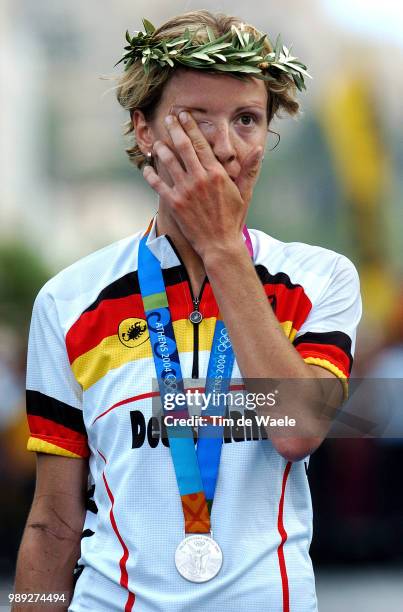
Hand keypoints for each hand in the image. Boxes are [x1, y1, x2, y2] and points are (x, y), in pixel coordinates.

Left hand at [142, 111, 262, 259]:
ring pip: (169, 162)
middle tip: (169, 118)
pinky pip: (158, 185)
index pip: (202, 143)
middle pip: (184, 147)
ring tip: (157, 141)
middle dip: (175, 129)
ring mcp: (186, 190)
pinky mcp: (175, 203)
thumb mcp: (244, 193)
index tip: (184, 115)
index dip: (191, 127)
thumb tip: (259, 150)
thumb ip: (249, 170)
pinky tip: (147, 167)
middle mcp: (200, 178)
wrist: (220, 244)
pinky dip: (151, 174)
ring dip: (162, 149)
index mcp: (217, 173)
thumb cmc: (232, 219)